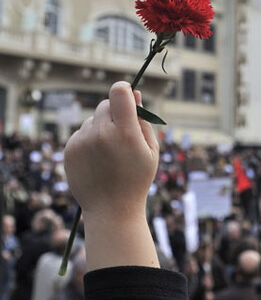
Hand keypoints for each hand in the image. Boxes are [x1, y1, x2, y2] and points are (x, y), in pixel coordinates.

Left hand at [64, 82, 158, 220]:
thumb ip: (144, 120)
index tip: (127, 95)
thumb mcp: (151, 150)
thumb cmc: (137, 178)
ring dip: (102, 128)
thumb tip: (135, 93)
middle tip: (123, 133)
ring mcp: (82, 141)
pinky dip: (90, 140)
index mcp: (126, 133)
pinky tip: (98, 159)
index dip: (124, 90)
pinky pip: (81, 133)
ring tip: (110, 153)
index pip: (119, 93)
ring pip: (93, 120)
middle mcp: (101, 134)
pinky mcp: (69, 149)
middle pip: (105, 104)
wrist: (112, 209)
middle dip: (115, 112)